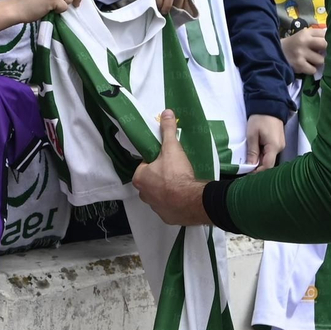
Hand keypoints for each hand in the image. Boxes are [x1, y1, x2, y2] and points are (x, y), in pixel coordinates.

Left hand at [131, 110, 210, 224]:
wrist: (191, 200)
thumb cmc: (176, 174)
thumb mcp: (171, 148)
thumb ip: (168, 130)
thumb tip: (166, 113)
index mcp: (139, 178)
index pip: (145, 165)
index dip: (156, 160)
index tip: (167, 158)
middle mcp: (143, 195)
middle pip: (151, 180)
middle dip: (161, 175)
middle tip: (176, 169)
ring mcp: (155, 208)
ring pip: (159, 194)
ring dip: (168, 189)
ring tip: (182, 182)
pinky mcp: (167, 217)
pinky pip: (169, 207)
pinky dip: (175, 202)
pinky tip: (185, 195)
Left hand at [244, 113, 284, 170]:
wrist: (269, 104)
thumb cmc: (259, 118)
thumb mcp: (252, 135)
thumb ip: (252, 151)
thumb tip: (251, 165)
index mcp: (274, 146)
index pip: (267, 166)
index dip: (258, 171)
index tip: (248, 173)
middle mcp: (280, 147)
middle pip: (269, 162)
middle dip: (258, 165)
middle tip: (246, 166)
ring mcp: (280, 144)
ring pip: (269, 157)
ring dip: (260, 159)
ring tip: (249, 157)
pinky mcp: (278, 141)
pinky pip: (270, 152)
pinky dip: (262, 153)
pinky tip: (255, 150)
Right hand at [281, 25, 326, 73]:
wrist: (278, 52)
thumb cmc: (295, 43)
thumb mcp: (304, 35)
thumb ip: (318, 35)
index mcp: (306, 33)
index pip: (325, 34)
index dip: (329, 40)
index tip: (328, 44)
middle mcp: (304, 41)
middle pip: (325, 45)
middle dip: (327, 50)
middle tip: (324, 53)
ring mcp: (301, 54)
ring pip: (321, 60)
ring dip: (319, 62)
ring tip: (314, 60)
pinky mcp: (299, 65)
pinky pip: (313, 70)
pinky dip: (312, 69)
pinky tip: (307, 66)